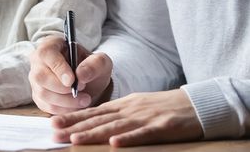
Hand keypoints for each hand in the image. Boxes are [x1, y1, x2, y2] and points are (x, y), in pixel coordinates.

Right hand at [29, 35, 112, 113]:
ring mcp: (35, 80)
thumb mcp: (100, 61)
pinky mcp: (38, 96)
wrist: (89, 81)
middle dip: (62, 88)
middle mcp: (38, 61)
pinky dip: (63, 109)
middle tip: (82, 90)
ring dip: (65, 101)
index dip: (59, 69)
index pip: (47, 54)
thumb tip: (80, 75)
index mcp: (50, 45)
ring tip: (84, 100)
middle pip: (40, 76)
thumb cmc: (91, 67)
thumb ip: (93, 65)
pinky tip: (76, 106)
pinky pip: (46, 106)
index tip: (72, 81)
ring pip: (43, 93)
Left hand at [51, 89, 202, 145]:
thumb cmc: (165, 108)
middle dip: (75, 126)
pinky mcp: (161, 126)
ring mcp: (145, 117)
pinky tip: (115, 144)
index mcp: (124, 105)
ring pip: (115, 127)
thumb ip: (119, 115)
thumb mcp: (138, 107)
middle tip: (54, 133)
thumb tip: (95, 123)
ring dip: (94, 133)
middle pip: (99, 119)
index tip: (53, 123)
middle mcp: (130, 109)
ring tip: (75, 139)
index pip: (94, 112)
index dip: (73, 118)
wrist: (195, 105)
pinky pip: (143, 134)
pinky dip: (128, 139)